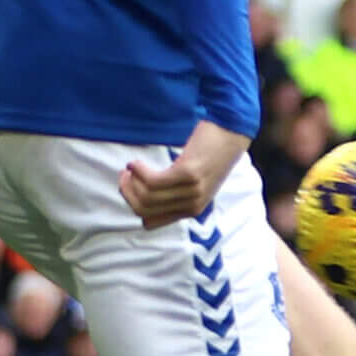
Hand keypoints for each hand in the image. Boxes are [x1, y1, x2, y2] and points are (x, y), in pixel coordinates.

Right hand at [120, 121, 252, 229]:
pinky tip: (136, 163)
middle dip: (127, 192)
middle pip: (145, 209)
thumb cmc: (209, 153)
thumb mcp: (194, 181)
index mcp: (192, 210)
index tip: (128, 186)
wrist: (231, 133)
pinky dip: (139, 171)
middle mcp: (193, 205)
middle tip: (124, 175)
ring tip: (130, 168)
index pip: (150, 221)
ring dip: (131, 181)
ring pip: (147, 196)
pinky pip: (153, 181)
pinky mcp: (188, 174)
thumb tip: (139, 193)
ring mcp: (192, 190)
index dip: (133, 205)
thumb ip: (175, 192)